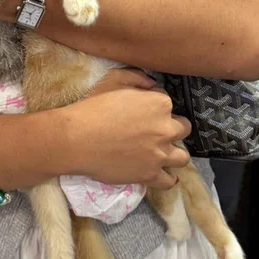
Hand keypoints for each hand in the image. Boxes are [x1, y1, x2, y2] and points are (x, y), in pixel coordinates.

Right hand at [60, 70, 190, 188]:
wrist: (76, 139)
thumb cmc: (93, 107)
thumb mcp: (113, 79)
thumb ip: (137, 78)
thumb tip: (152, 84)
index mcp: (160, 104)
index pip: (168, 103)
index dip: (156, 106)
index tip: (145, 112)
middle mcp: (166, 129)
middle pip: (182, 129)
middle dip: (173, 128)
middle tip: (156, 131)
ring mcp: (159, 155)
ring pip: (182, 157)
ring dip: (174, 153)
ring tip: (163, 153)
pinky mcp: (149, 175)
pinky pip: (169, 181)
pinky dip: (167, 177)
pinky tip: (162, 173)